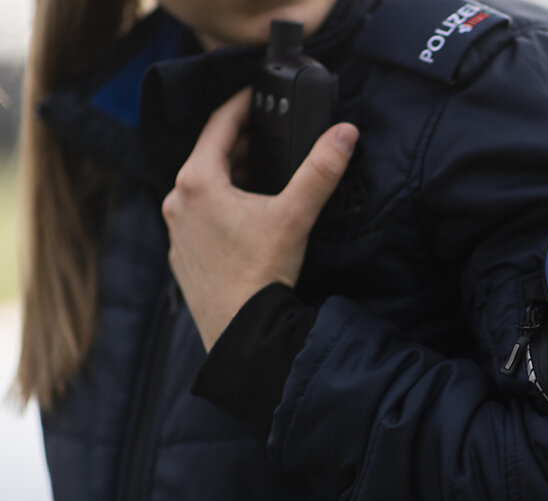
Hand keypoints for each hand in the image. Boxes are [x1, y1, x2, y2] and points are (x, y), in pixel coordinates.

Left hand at [162, 88, 358, 350]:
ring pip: (204, 189)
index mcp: (197, 182)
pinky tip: (248, 221)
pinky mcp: (183, 256)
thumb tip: (344, 133)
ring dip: (232, 178)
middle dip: (243, 145)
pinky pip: (200, 219)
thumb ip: (321, 170)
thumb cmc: (261, 274)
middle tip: (272, 137)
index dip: (241, 105)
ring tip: (264, 177)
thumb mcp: (296, 215)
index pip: (218, 125)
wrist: (241, 333)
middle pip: (211, 157)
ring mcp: (176, 231)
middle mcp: (177, 202)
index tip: (257, 94)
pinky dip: (222, 209)